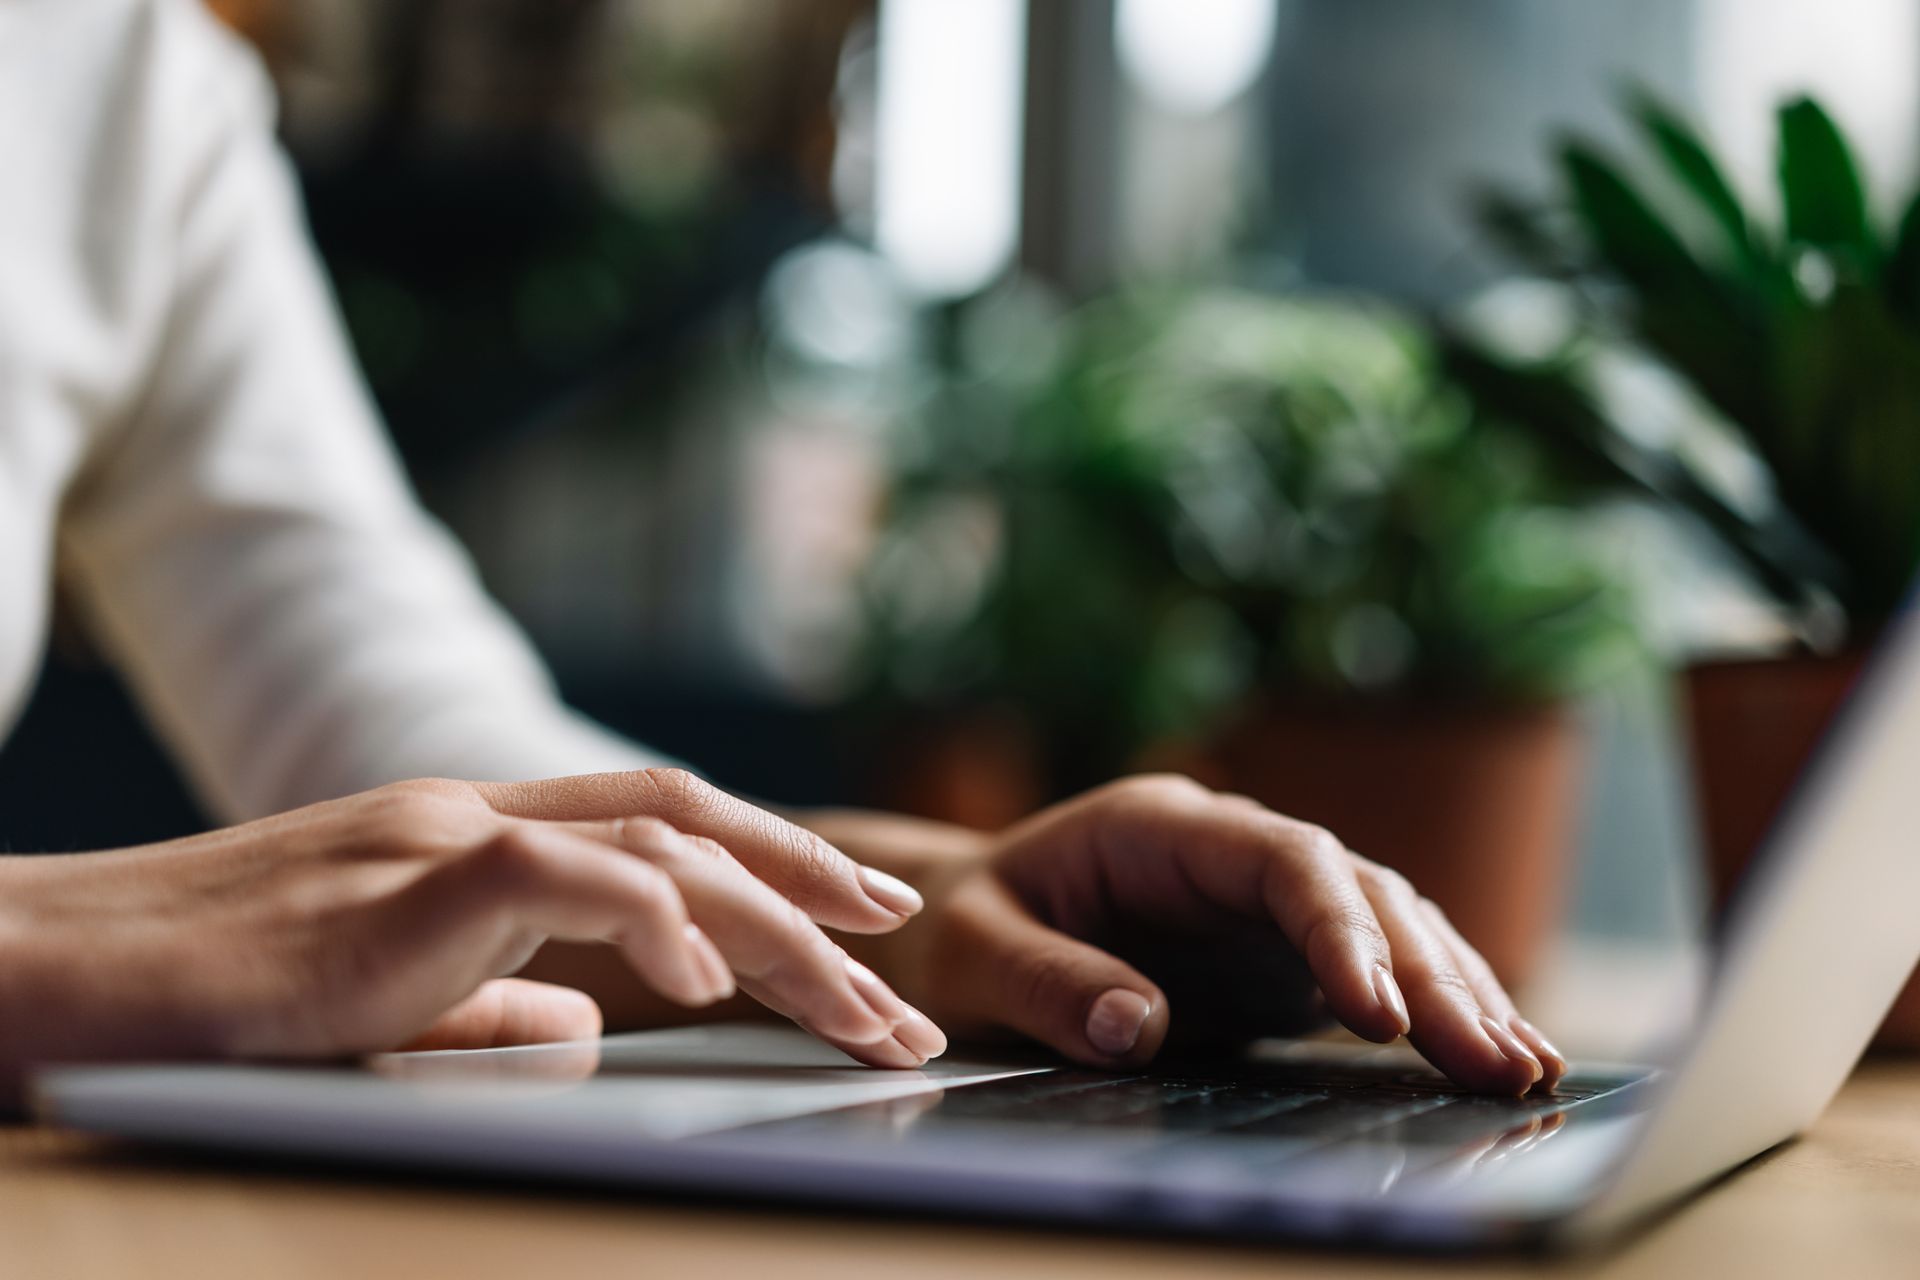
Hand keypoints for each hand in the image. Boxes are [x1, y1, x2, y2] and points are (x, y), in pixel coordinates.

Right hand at [0, 770, 944, 1102]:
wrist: (51, 975)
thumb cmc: (202, 999)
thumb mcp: (380, 1003)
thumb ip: (487, 1004)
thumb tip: (585, 1030)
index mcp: (479, 838)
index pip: (663, 828)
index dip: (776, 867)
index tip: (863, 924)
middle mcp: (478, 813)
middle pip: (693, 831)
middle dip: (816, 897)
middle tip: (908, 970)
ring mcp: (441, 834)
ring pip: (660, 849)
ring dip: (778, 931)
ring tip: (863, 1006)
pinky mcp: (400, 877)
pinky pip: (562, 877)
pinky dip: (653, 921)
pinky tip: (711, 985)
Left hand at [830, 776, 1565, 1094]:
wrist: (958, 924)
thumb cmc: (958, 930)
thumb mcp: (973, 951)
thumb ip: (1046, 981)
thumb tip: (1136, 1027)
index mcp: (1161, 828)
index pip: (1282, 859)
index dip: (1339, 927)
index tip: (1377, 1009)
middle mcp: (1231, 854)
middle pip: (1358, 891)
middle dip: (1430, 973)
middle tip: (1493, 1060)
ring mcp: (1263, 903)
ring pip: (1387, 926)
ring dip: (1457, 992)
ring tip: (1523, 1068)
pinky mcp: (1277, 956)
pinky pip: (1375, 972)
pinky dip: (1434, 1010)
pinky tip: (1494, 1056)